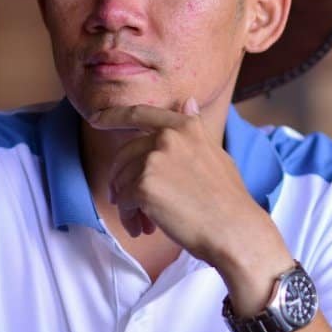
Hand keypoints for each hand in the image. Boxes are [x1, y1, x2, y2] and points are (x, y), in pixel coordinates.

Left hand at [89, 99, 288, 281]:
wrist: (235, 231)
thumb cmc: (228, 199)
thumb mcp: (215, 154)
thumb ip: (194, 129)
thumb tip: (186, 101)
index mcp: (184, 127)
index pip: (140, 113)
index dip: (114, 115)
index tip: (96, 118)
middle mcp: (168, 138)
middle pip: (125, 155)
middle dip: (122, 180)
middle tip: (132, 205)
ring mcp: (154, 160)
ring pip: (122, 181)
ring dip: (129, 205)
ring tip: (144, 223)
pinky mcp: (144, 186)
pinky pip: (123, 203)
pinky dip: (130, 218)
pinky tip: (144, 230)